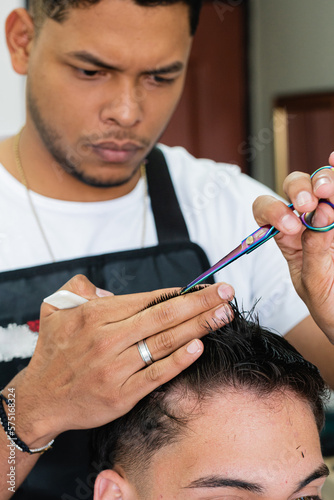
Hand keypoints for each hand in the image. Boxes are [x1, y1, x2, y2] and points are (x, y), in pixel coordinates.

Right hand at [6, 275, 233, 446]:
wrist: (40, 398)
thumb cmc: (53, 353)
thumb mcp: (57, 308)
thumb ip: (81, 289)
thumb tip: (112, 292)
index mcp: (96, 315)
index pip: (148, 299)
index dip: (180, 292)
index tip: (203, 286)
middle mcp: (108, 339)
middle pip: (164, 316)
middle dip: (200, 302)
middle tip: (226, 293)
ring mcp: (116, 367)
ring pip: (164, 342)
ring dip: (198, 326)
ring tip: (223, 315)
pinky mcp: (122, 393)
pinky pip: (156, 374)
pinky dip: (179, 360)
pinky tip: (198, 347)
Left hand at [252, 164, 333, 339]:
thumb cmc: (330, 307)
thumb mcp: (314, 286)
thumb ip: (313, 254)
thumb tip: (317, 217)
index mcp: (289, 240)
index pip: (267, 212)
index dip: (273, 211)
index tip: (290, 225)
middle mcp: (309, 222)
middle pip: (295, 190)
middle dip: (298, 190)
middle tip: (308, 205)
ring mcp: (332, 218)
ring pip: (324, 184)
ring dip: (324, 180)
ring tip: (326, 192)